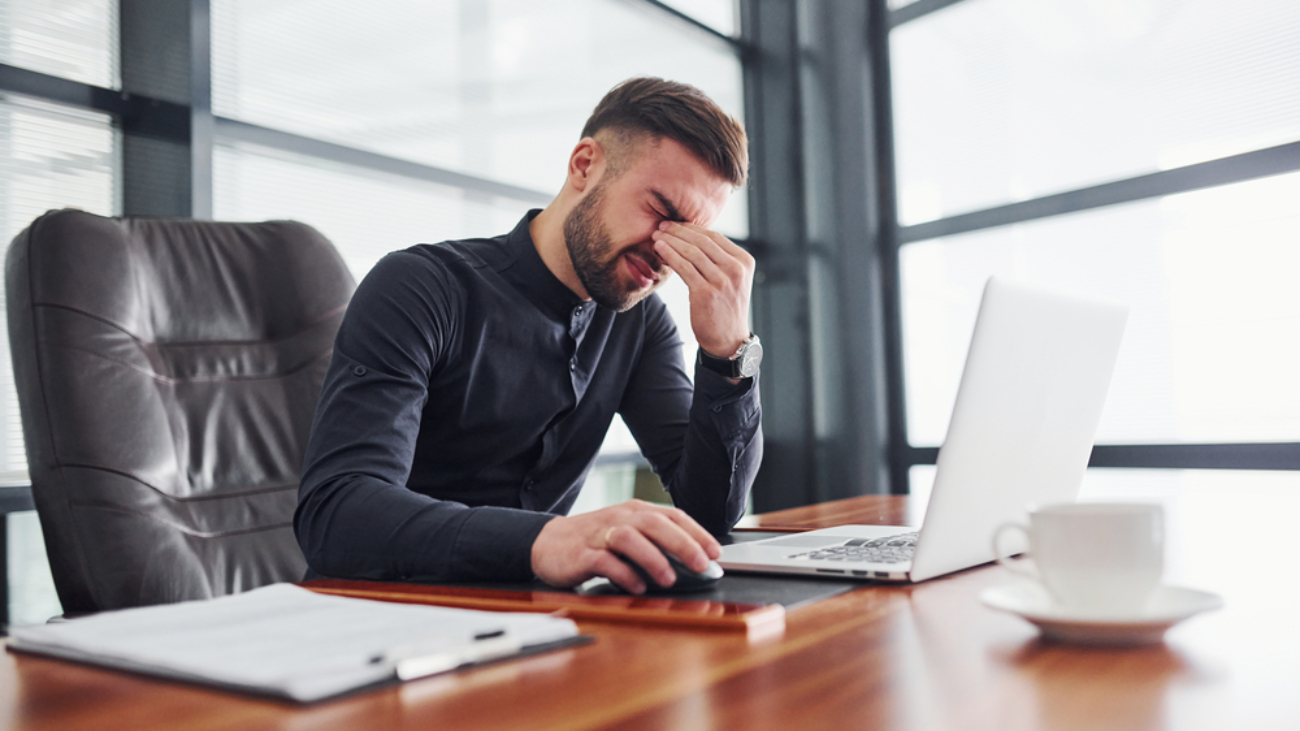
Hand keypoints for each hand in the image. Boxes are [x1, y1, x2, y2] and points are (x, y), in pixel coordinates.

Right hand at [530, 499, 722, 593]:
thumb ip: (656, 542)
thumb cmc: (596, 540)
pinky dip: (623, 574)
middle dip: (682, 543)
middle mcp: (619, 517)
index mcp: (635, 511)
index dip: (696, 532)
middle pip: (654, 523)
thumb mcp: (628, 533)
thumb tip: (694, 562)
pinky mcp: (580, 554)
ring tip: (669, 579)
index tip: (715, 552)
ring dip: (652, 558)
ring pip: (629, 537)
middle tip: (701, 564)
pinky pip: (604, 561)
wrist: (548, 543)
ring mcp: (599, 535)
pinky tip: (637, 586)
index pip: (672, 515)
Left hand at [651, 222, 753, 357]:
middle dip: (678, 231)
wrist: (727, 339)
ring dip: (671, 241)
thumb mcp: (731, 279)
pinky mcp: (706, 293)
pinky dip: (670, 255)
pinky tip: (659, 249)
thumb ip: (719, 259)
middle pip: (702, 241)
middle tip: (661, 226)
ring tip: (656, 236)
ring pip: (692, 252)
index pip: (715, 237)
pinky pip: (684, 267)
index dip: (691, 228)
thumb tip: (691, 236)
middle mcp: (736, 269)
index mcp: (744, 261)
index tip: (674, 224)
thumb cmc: (724, 307)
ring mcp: (722, 281)